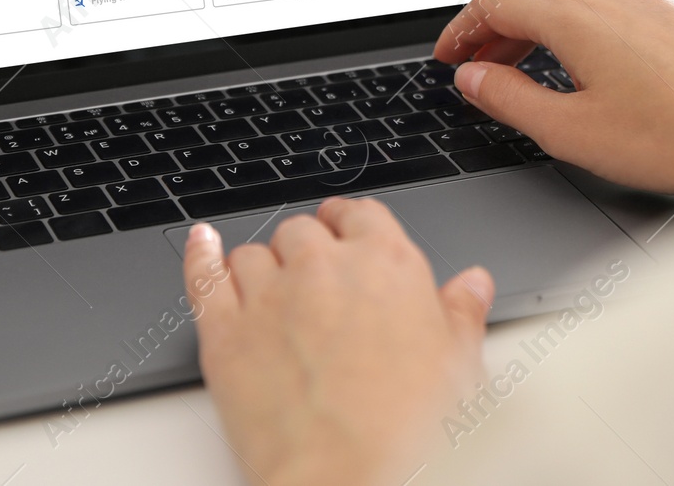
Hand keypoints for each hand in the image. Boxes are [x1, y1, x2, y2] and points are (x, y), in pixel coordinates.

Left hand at [183, 201, 494, 485]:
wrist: (348, 478)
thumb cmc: (406, 430)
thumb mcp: (458, 367)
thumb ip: (461, 315)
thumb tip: (472, 285)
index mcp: (386, 264)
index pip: (361, 214)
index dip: (351, 223)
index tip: (347, 232)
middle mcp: (322, 267)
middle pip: (303, 231)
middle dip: (308, 250)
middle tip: (317, 282)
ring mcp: (268, 296)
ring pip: (253, 253)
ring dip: (262, 266)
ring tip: (273, 294)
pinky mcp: (224, 332)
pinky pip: (204, 276)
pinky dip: (201, 255)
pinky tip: (203, 244)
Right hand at [433, 0, 673, 195]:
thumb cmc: (670, 133)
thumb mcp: (568, 129)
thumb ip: (508, 98)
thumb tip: (474, 77)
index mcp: (569, 11)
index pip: (492, 3)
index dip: (460, 31)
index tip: (448, 57)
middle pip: (528, 0)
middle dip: (494, 35)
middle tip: (474, 70)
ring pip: (567, 2)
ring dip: (534, 33)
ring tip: (521, 71)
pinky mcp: (666, 7)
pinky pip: (603, 8)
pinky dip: (574, 30)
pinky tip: (577, 65)